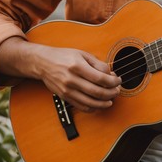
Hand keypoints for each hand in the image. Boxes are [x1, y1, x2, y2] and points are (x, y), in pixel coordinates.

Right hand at [4, 40, 118, 112]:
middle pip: (97, 92)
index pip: (100, 78)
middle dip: (111, 93)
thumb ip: (97, 64)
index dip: (113, 81)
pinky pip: (81, 106)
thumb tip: (110, 75)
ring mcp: (67, 90)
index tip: (118, 80)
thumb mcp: (82, 54)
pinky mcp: (64, 97)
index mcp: (77, 66)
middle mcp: (71, 80)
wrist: (43, 63)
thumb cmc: (63, 56)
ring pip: (90, 102)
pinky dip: (93, 108)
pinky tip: (99, 104)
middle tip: (117, 90)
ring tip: (111, 99)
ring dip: (104, 103)